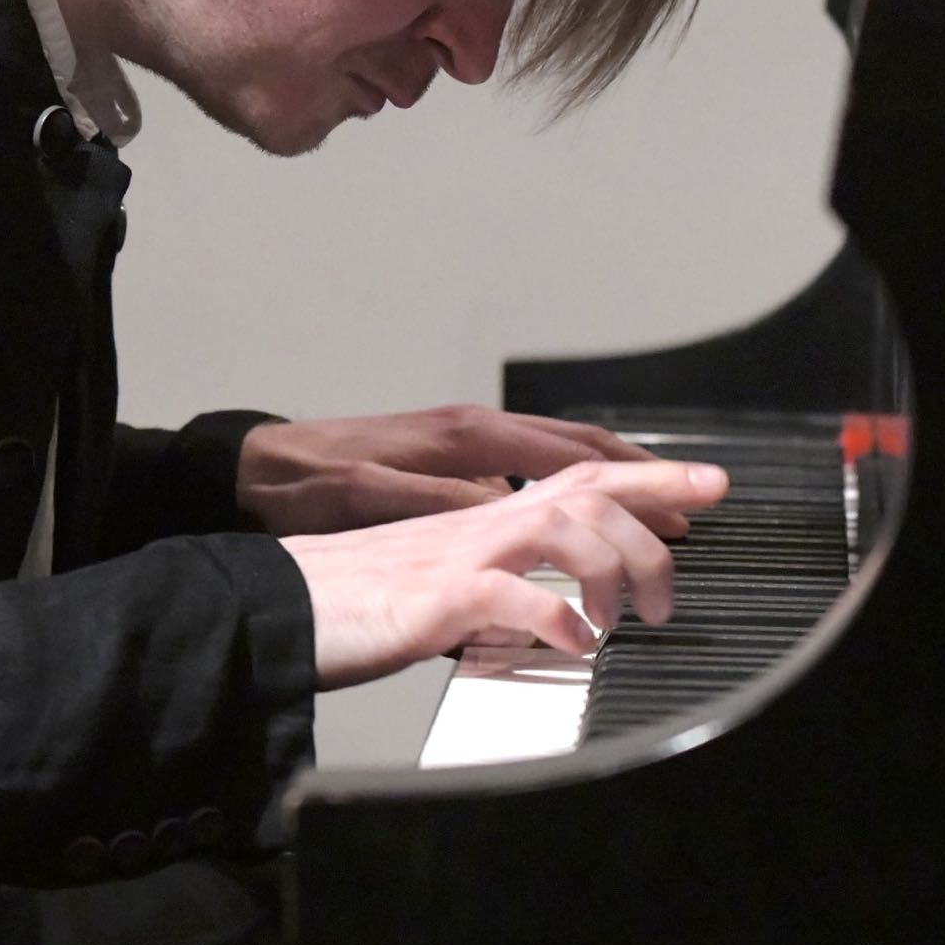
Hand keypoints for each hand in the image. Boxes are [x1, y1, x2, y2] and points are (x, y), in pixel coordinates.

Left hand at [237, 403, 685, 538]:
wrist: (253, 467)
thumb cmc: (305, 484)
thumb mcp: (370, 495)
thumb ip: (437, 502)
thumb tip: (502, 508)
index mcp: (465, 439)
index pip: (567, 455)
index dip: (627, 479)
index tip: (678, 498)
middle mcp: (472, 433)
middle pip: (574, 447)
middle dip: (636, 472)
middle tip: (691, 497)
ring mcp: (460, 443)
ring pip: (553, 455)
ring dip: (605, 479)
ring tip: (651, 505)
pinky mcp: (445, 459)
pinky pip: (526, 469)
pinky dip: (565, 486)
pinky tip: (574, 512)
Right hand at [280, 457, 729, 689]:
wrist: (272, 601)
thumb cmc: (347, 596)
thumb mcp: (434, 577)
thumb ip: (492, 578)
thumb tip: (547, 603)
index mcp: (476, 515)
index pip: (576, 475)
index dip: (647, 477)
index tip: (707, 485)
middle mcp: (474, 521)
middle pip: (584, 485)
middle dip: (655, 510)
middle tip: (688, 558)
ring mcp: (455, 554)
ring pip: (561, 525)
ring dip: (613, 566)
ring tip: (630, 616)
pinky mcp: (434, 597)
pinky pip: (512, 596)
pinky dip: (558, 618)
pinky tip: (576, 644)